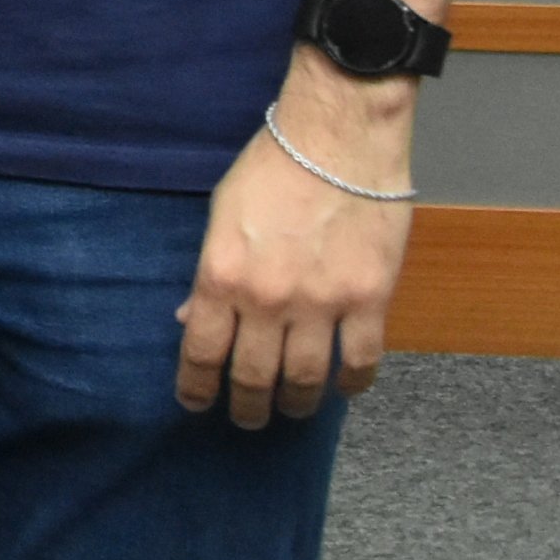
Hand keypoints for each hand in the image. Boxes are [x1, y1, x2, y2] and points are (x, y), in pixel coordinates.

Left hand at [178, 75, 413, 426]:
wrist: (337, 140)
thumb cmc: (271, 169)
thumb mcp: (220, 216)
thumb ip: (209, 273)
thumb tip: (188, 317)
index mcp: (221, 275)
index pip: (200, 350)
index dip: (196, 386)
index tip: (195, 403)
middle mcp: (267, 299)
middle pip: (253, 375)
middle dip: (247, 406)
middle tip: (247, 419)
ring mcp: (322, 303)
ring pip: (306, 378)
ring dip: (296, 403)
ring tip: (291, 410)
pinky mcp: (370, 299)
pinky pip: (362, 361)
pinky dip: (352, 383)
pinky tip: (344, 389)